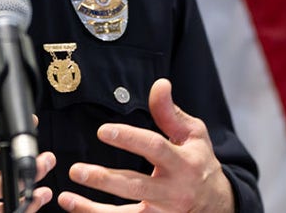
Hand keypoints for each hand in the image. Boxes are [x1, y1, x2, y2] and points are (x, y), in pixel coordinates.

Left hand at [56, 78, 233, 212]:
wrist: (218, 204)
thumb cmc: (199, 164)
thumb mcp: (193, 135)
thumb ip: (171, 113)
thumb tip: (159, 84)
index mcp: (182, 163)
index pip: (154, 148)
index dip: (129, 139)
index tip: (103, 131)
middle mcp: (173, 191)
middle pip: (136, 186)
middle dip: (104, 180)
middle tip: (76, 170)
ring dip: (93, 210)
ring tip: (66, 199)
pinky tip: (78, 211)